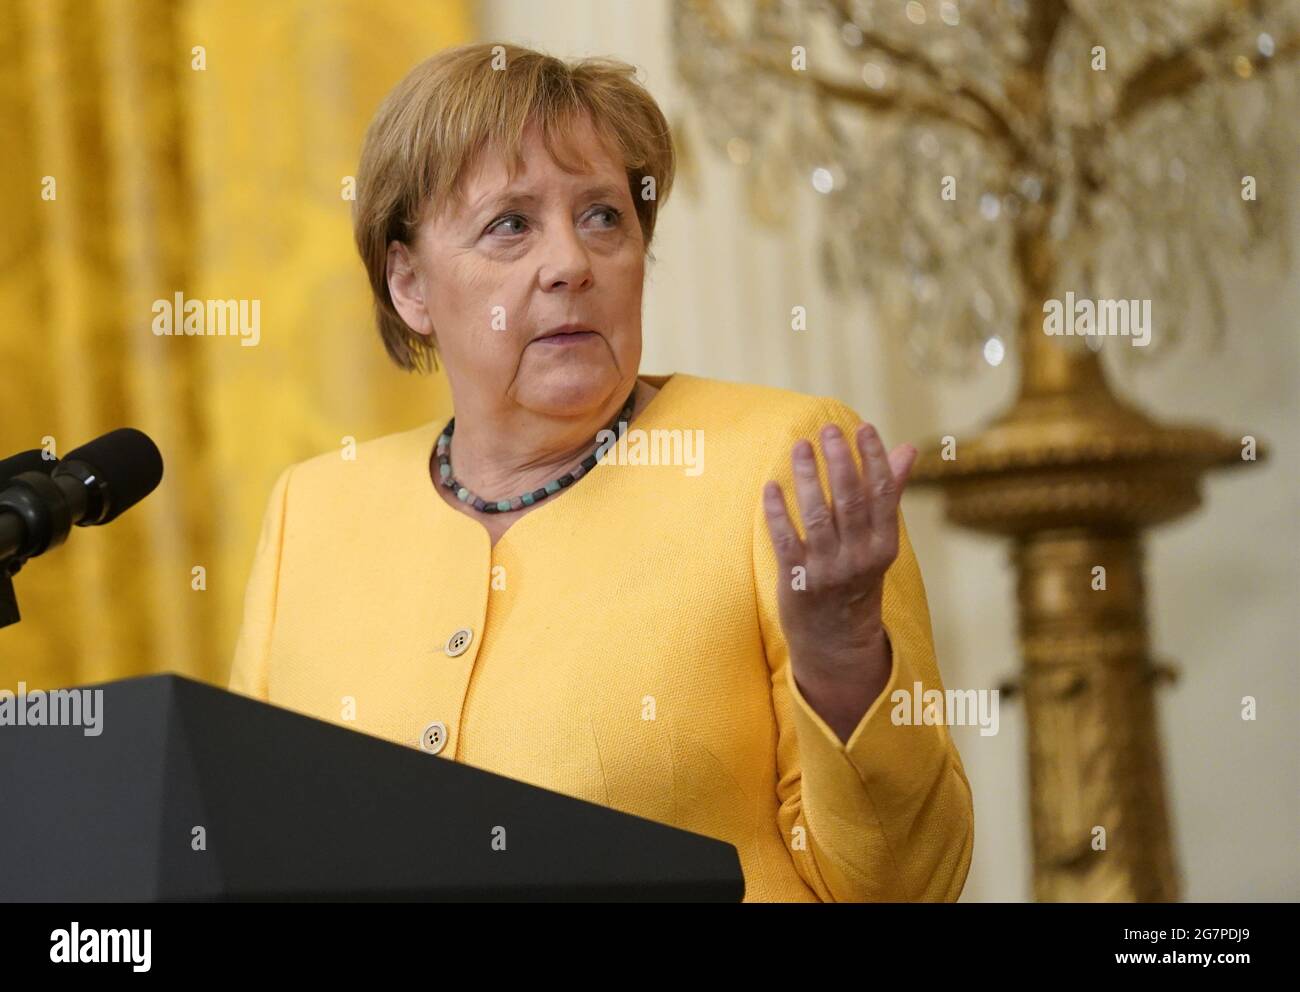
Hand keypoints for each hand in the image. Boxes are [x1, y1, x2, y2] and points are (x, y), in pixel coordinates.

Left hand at [761, 420, 916, 738]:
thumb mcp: (881, 540)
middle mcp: (860, 557)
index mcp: (884, 544)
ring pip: (818, 516)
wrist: (838, 639)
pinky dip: (777, 513)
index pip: (883, 494)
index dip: (874, 458)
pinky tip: (771, 486)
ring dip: (809, 478)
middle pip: (851, 501)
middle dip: (841, 462)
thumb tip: (909, 447)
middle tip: (829, 430)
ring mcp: (828, 569)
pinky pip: (786, 541)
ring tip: (800, 447)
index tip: (863, 428)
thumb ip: (890, 491)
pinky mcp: (798, 580)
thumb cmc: (859, 577)